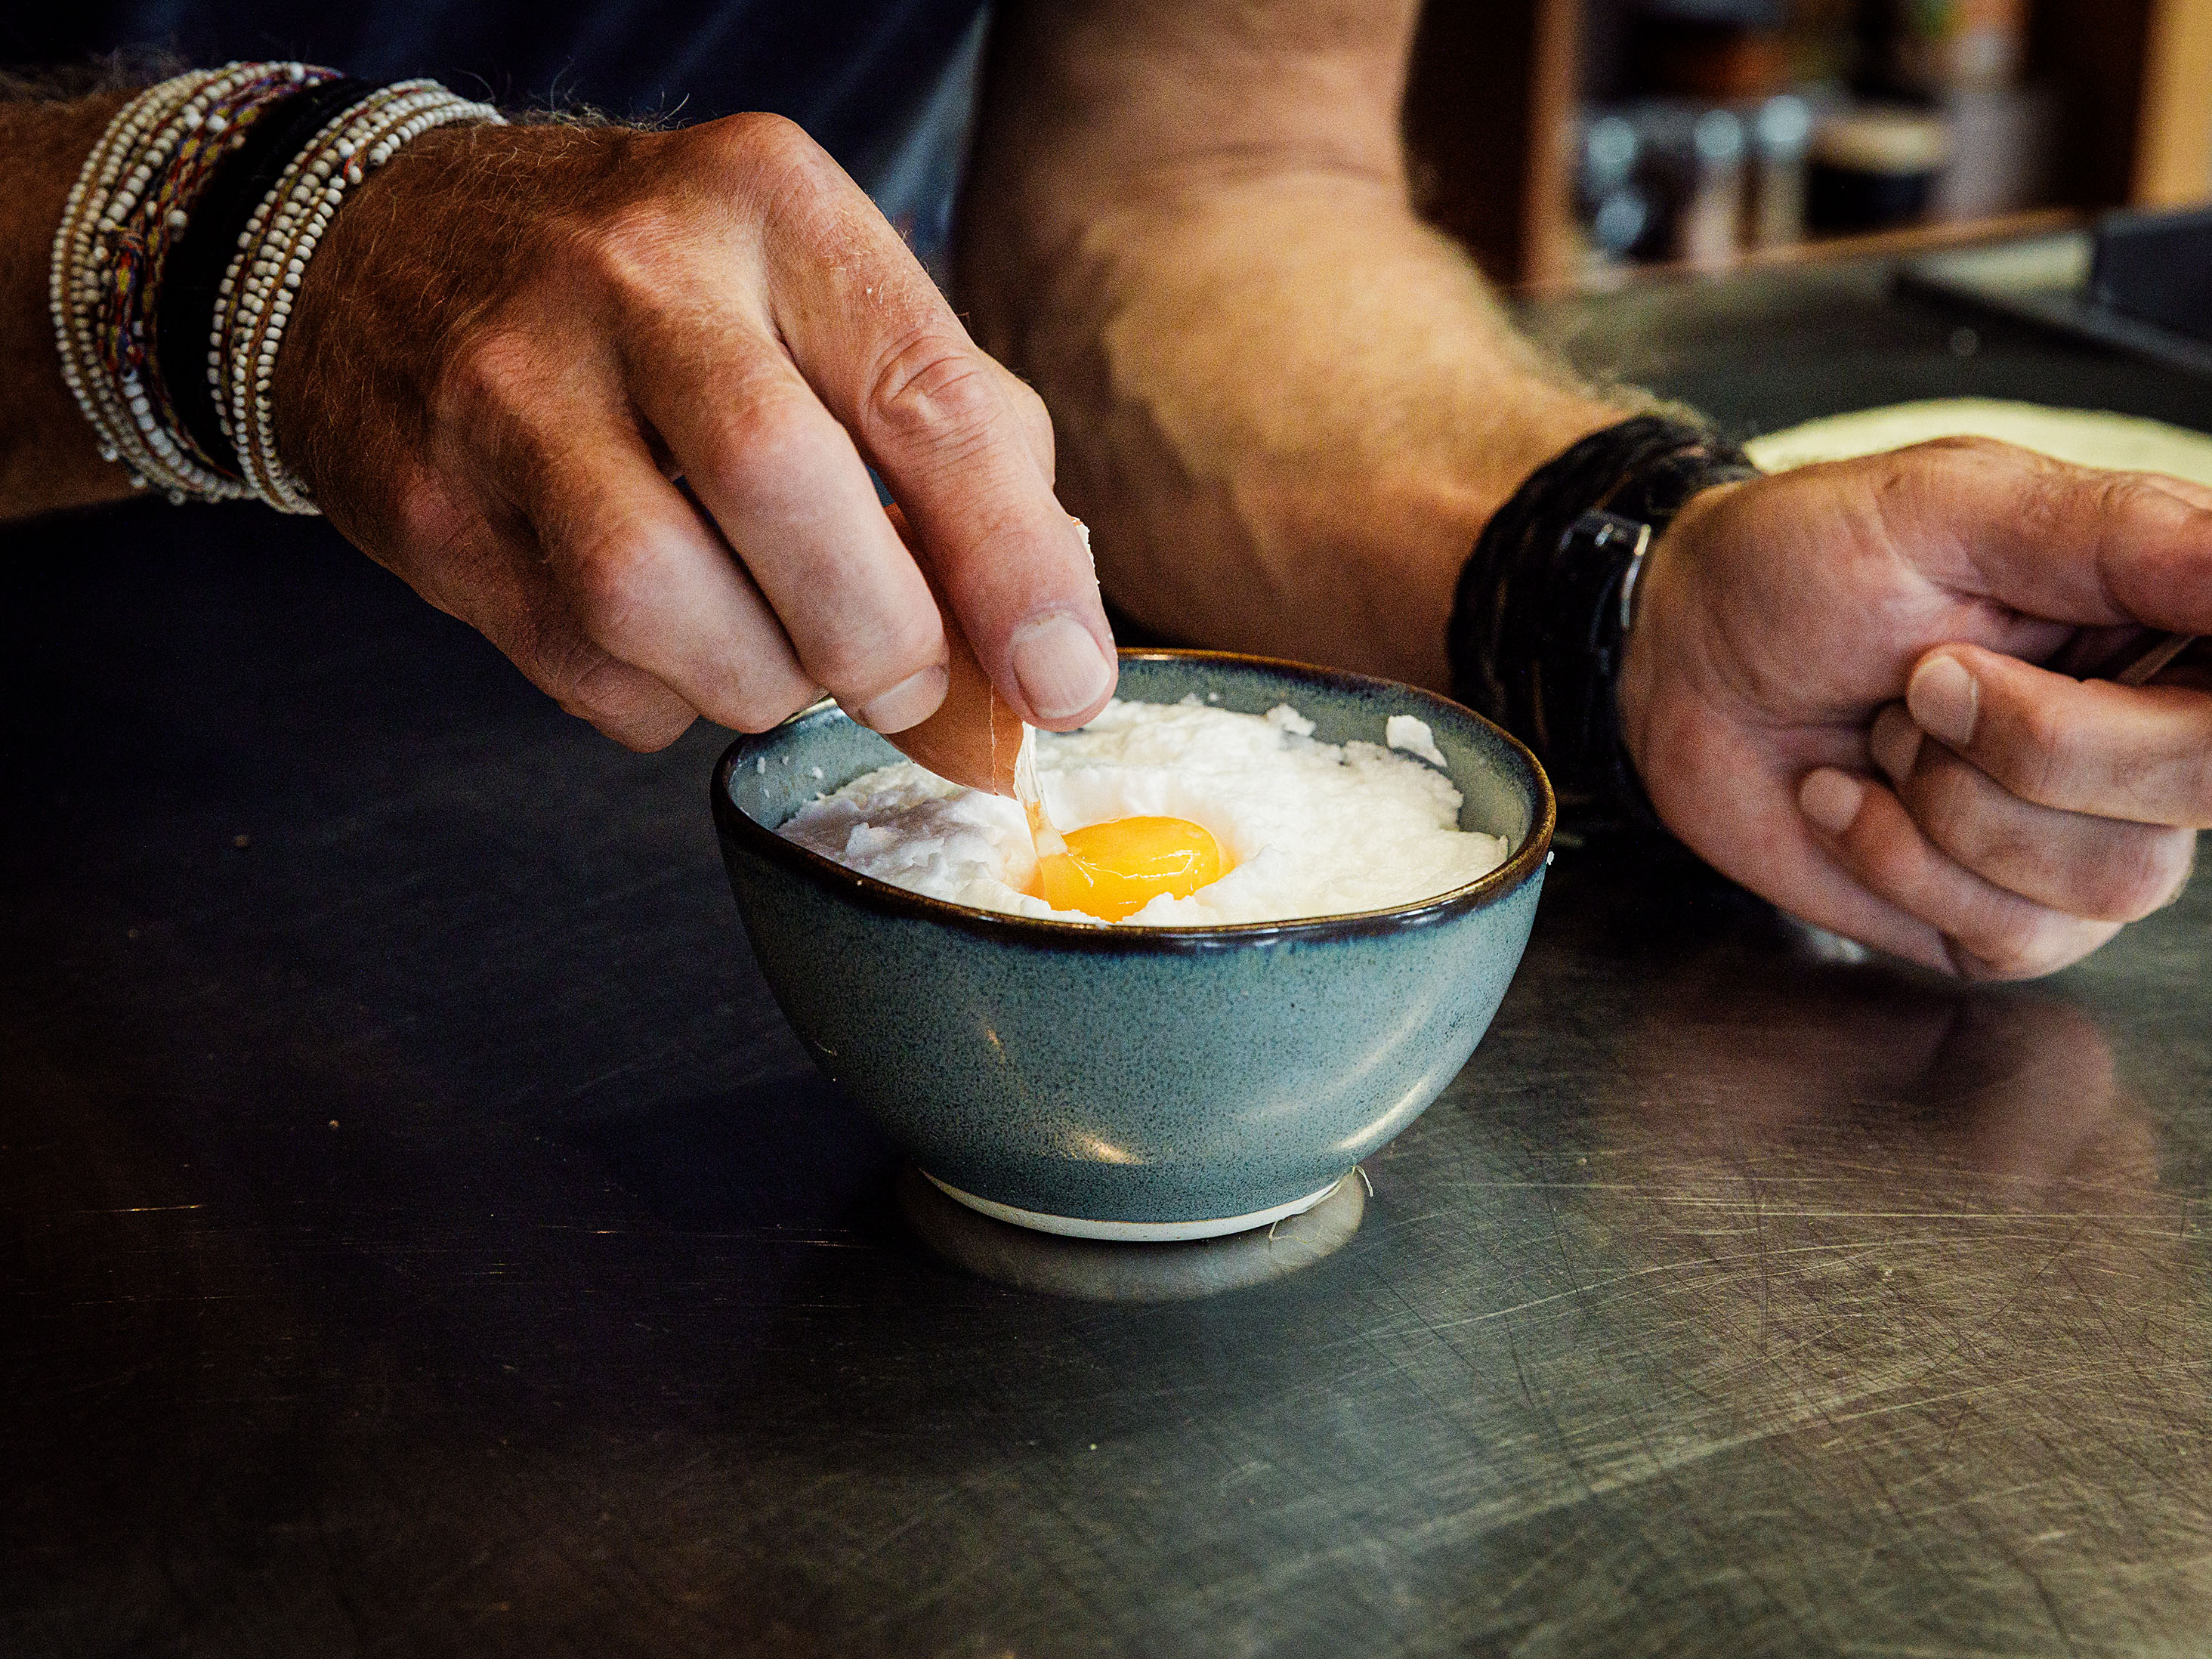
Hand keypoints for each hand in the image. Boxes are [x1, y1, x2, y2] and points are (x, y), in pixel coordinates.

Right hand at [272, 114, 1115, 748]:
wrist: (389, 251)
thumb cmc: (663, 298)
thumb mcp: (819, 294)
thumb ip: (951, 436)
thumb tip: (1044, 633)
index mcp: (770, 203)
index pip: (925, 398)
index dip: (1011, 565)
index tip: (1065, 679)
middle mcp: (631, 276)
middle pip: (787, 496)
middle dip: (878, 639)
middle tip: (906, 683)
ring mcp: (508, 387)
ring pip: (659, 601)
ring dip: (759, 682)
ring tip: (779, 658)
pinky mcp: (430, 506)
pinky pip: (583, 666)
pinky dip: (664, 698)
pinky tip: (674, 647)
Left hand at [1619, 437, 2210, 977]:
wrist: (1676, 660)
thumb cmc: (1798, 564)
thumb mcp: (1944, 508)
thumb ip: (2119, 534)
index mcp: (2166, 611)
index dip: (2187, 712)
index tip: (2091, 670)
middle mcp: (2149, 729)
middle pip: (2201, 784)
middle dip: (2039, 742)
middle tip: (1925, 679)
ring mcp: (2084, 834)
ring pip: (2115, 878)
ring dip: (1952, 802)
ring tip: (1883, 729)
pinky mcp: (2001, 916)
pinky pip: (2014, 935)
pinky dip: (1900, 860)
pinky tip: (1845, 795)